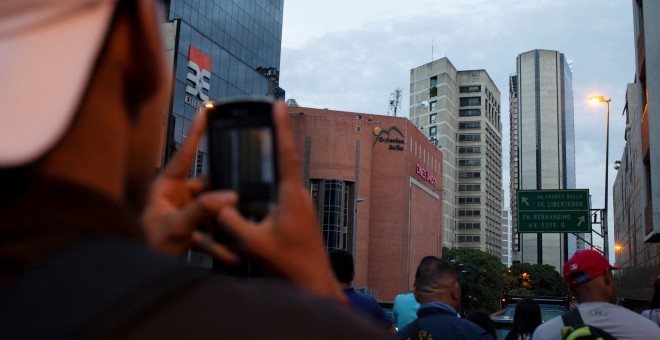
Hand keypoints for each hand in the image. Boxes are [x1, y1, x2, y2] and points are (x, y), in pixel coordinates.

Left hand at [141, 108, 238, 263]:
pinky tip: (235, 256)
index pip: (185, 154)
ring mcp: (182, 215)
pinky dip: (220, 246)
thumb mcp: (175, 226)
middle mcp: (176, 197)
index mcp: (167, 186)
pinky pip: (208, 236)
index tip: (206, 111)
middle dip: (226, 188)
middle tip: (246, 184)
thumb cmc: (144, 245)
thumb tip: (229, 196)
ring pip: (211, 212)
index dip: (196, 132)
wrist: (133, 273)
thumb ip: (202, 210)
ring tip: (245, 222)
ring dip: (225, 221)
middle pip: (207, 185)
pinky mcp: (187, 233)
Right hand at [218, 101, 345, 303]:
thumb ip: (232, 223)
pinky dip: (271, 184)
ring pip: (283, 179)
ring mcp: (301, 206)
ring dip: (272, 163)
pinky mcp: (299, 216)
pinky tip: (257, 189)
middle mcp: (299, 196)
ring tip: (256, 147)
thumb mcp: (253, 243)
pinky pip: (283, 193)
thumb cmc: (289, 264)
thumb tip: (217, 205)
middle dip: (275, 139)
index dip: (282, 128)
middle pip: (285, 161)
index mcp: (291, 196)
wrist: (314, 283)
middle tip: (264, 117)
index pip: (287, 154)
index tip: (279, 105)